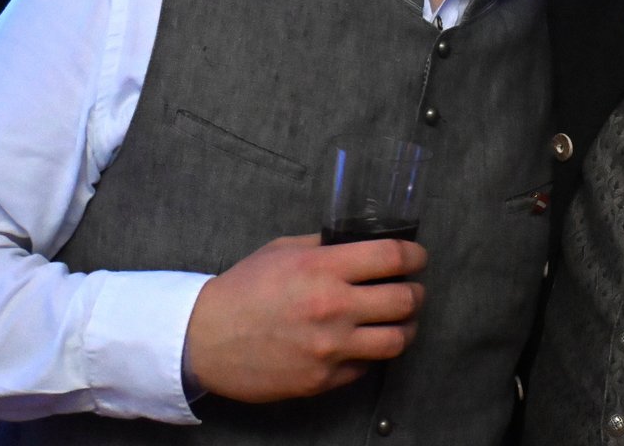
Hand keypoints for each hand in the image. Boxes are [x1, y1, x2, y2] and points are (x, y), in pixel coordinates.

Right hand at [183, 234, 427, 403]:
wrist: (205, 339)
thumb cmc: (242, 290)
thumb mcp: (282, 250)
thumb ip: (325, 246)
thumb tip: (361, 242)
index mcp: (323, 268)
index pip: (392, 257)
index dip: (415, 256)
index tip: (418, 258)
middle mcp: (333, 307)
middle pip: (405, 300)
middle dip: (417, 293)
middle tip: (413, 290)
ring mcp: (330, 348)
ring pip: (398, 340)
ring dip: (405, 328)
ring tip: (400, 322)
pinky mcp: (322, 380)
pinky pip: (366, 367)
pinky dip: (370, 354)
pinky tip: (362, 343)